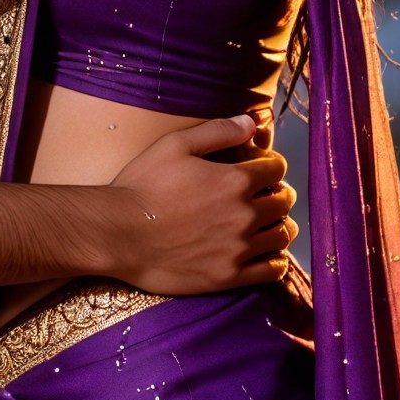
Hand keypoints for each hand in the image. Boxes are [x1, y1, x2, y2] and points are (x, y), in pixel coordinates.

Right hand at [108, 115, 298, 294]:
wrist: (116, 233)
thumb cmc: (140, 186)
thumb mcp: (174, 145)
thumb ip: (217, 131)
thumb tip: (251, 122)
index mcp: (234, 180)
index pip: (276, 169)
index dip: (271, 165)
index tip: (261, 169)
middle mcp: (243, 214)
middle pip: (284, 201)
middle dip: (278, 193)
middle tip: (266, 195)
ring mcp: (238, 248)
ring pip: (283, 235)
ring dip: (279, 225)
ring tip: (268, 224)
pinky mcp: (228, 276)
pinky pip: (272, 271)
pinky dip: (277, 260)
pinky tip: (267, 254)